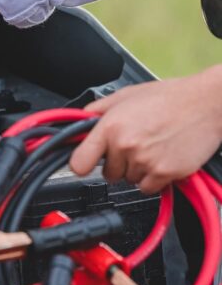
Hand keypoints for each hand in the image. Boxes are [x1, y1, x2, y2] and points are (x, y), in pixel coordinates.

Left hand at [69, 67, 221, 192]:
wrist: (206, 102)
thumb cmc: (167, 97)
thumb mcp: (125, 96)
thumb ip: (97, 111)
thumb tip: (78, 122)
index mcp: (110, 126)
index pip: (79, 163)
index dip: (80, 165)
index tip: (85, 163)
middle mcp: (125, 145)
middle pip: (108, 173)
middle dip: (117, 163)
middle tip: (134, 145)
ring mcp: (145, 161)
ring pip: (129, 180)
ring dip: (137, 169)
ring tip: (151, 147)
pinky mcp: (166, 173)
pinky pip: (147, 188)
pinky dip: (153, 179)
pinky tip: (161, 158)